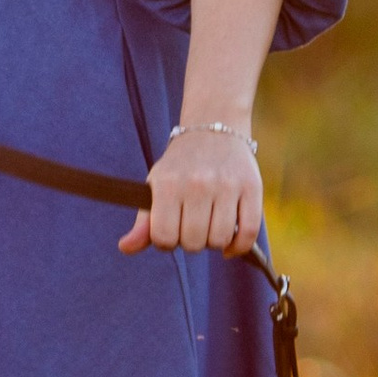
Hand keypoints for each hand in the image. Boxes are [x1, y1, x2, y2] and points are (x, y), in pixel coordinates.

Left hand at [119, 122, 263, 259]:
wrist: (213, 129)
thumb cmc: (180, 165)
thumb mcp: (156, 186)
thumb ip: (143, 221)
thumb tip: (125, 248)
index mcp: (168, 184)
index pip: (164, 237)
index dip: (166, 241)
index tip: (170, 230)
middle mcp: (197, 184)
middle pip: (193, 242)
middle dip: (190, 241)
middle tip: (191, 225)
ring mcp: (227, 185)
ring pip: (220, 240)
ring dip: (214, 242)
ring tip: (209, 225)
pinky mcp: (252, 187)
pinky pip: (248, 233)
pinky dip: (238, 246)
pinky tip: (230, 243)